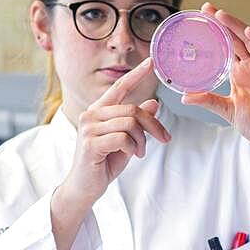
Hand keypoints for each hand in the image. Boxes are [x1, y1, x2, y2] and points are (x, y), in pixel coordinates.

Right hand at [57, 57, 170, 209]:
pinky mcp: (91, 143)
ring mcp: (89, 128)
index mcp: (99, 110)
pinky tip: (131, 156)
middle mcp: (91, 115)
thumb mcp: (127, 140)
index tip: (151, 62)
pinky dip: (133, 148)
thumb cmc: (104, 163)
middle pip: (132, 109)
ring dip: (142, 140)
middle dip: (153, 125)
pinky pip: (123, 138)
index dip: (136, 74)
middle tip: (164, 139)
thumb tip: (154, 103)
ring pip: (130, 123)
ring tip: (140, 152)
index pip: (119, 87)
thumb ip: (137, 122)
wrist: (85, 187)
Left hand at [180, 3, 249, 158]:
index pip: (227, 45)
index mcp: (239, 72)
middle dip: (224, 22)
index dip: (217, 30)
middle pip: (238, 38)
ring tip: (221, 16)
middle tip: (208, 8)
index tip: (202, 16)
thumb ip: (207, 100)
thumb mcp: (226, 110)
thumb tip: (183, 96)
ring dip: (239, 26)